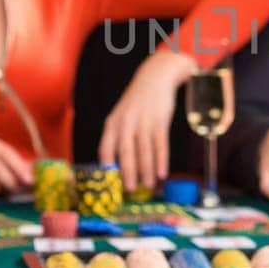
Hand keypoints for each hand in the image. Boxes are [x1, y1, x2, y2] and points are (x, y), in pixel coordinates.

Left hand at [98, 50, 197, 191]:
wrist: (155, 77)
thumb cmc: (138, 101)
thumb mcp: (121, 115)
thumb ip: (118, 135)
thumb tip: (119, 164)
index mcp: (112, 123)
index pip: (105, 149)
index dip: (107, 167)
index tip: (109, 183)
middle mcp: (125, 123)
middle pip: (125, 153)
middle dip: (127, 173)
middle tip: (129, 190)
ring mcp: (143, 122)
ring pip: (144, 151)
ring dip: (147, 171)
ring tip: (149, 185)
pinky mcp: (159, 120)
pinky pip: (160, 145)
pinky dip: (162, 160)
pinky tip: (162, 173)